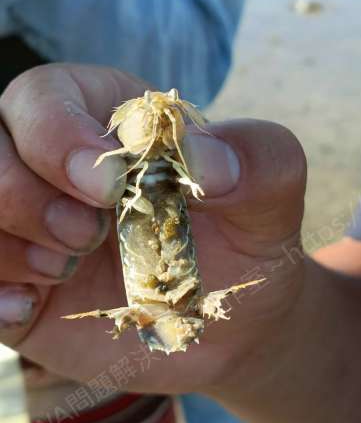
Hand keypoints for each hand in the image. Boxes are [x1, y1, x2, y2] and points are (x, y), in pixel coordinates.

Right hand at [0, 64, 305, 394]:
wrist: (234, 326)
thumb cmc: (248, 245)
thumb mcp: (272, 197)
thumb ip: (259, 158)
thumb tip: (206, 162)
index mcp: (108, 120)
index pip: (42, 95)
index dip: (55, 135)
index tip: (107, 189)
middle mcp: (56, 165)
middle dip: (24, 195)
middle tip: (87, 236)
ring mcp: (30, 224)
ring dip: (7, 244)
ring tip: (64, 272)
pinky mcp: (17, 282)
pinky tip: (30, 311)